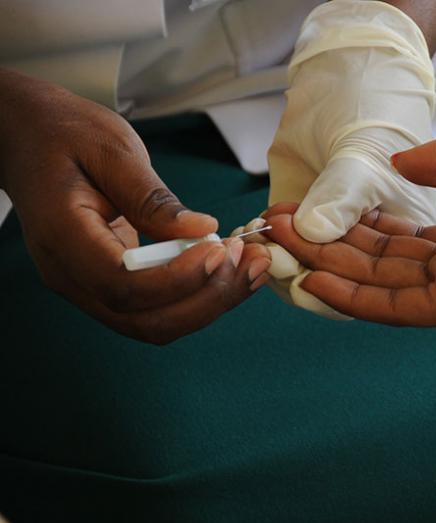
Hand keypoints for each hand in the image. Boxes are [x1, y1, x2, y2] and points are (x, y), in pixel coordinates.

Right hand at [0, 69, 270, 343]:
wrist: (28, 137)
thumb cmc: (64, 133)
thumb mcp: (111, 148)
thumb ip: (151, 196)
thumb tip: (202, 229)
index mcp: (63, 238)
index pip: (123, 285)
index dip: (178, 279)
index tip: (220, 249)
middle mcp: (71, 275)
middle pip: (145, 320)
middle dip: (207, 299)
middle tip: (251, 262)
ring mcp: (88, 286)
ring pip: (155, 323)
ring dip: (210, 302)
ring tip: (253, 267)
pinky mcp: (109, 284)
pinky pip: (156, 308)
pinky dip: (199, 295)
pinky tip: (232, 269)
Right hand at [263, 127, 435, 325]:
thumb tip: (405, 160)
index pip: (408, 247)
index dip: (363, 230)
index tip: (322, 213)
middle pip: (387, 269)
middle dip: (335, 251)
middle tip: (284, 230)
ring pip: (386, 288)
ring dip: (334, 270)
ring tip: (286, 248)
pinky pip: (402, 306)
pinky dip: (357, 297)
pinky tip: (319, 279)